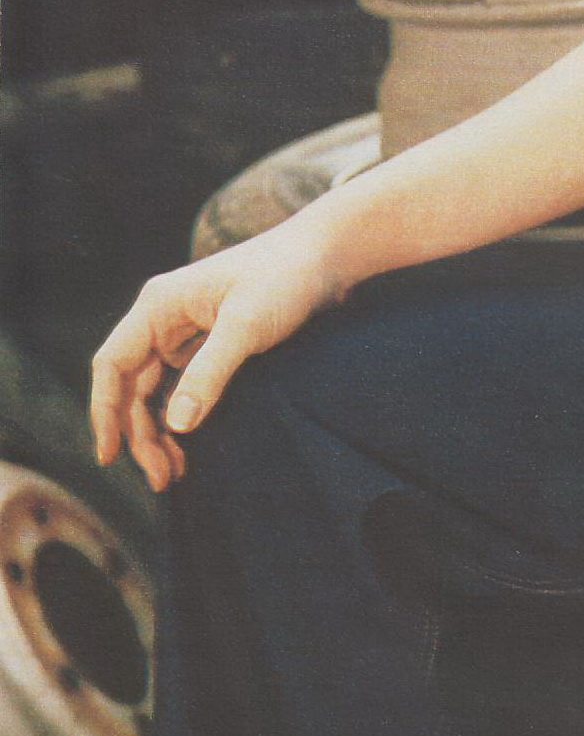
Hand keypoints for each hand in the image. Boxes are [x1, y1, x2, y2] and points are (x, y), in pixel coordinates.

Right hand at [89, 222, 347, 491]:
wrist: (328, 256)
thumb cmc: (286, 277)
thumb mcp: (247, 325)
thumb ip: (210, 372)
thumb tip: (176, 425)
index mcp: (159, 306)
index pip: (113, 364)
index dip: (105, 412)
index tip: (110, 456)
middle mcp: (164, 318)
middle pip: (133, 386)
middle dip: (140, 434)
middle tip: (163, 479)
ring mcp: (187, 332)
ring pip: (157, 391)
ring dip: (160, 432)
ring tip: (174, 473)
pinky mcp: (212, 343)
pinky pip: (184, 387)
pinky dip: (184, 417)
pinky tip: (191, 446)